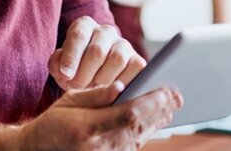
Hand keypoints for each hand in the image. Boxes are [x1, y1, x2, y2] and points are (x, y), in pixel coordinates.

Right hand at [19, 81, 182, 150]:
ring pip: (139, 138)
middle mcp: (99, 147)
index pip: (128, 114)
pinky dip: (146, 131)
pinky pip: (132, 146)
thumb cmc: (54, 123)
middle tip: (177, 96)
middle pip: (139, 127)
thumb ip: (96, 94)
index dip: (151, 103)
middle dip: (160, 111)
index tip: (166, 91)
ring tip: (171, 104)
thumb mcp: (70, 101)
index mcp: (88, 127)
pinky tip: (156, 119)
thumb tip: (121, 86)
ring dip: (157, 121)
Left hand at [49, 17, 146, 90]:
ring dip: (102, 80)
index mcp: (84, 26)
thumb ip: (57, 64)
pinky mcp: (137, 59)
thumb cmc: (73, 70)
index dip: (71, 57)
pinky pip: (135, 69)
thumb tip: (64, 70)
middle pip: (97, 50)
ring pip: (117, 59)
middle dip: (84, 73)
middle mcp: (106, 31)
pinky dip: (122, 83)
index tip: (65, 75)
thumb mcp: (59, 65)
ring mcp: (124, 44)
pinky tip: (110, 90)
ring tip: (92, 89)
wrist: (91, 77)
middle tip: (76, 87)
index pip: (79, 36)